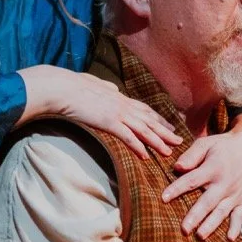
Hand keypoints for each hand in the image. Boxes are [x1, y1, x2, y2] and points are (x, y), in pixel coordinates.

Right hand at [17, 66, 181, 159]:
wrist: (61, 88)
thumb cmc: (72, 86)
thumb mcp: (93, 84)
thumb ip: (105, 87)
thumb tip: (112, 88)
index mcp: (118, 97)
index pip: (144, 109)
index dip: (158, 119)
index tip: (168, 126)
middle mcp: (122, 104)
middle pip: (149, 120)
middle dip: (165, 131)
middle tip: (179, 140)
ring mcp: (116, 113)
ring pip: (143, 129)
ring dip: (157, 141)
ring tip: (169, 151)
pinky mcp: (108, 122)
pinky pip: (128, 137)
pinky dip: (139, 147)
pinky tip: (146, 156)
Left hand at [161, 113, 241, 237]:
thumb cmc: (223, 146)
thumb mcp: (206, 144)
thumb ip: (191, 155)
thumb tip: (176, 168)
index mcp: (213, 168)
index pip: (192, 180)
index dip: (177, 189)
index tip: (163, 198)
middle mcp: (225, 183)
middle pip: (207, 202)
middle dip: (195, 216)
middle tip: (184, 229)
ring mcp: (235, 193)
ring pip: (222, 212)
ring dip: (212, 225)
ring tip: (200, 236)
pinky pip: (240, 215)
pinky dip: (236, 227)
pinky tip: (229, 239)